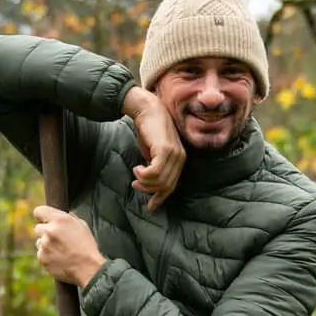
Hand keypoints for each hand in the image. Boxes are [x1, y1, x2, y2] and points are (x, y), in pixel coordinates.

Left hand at [32, 206, 104, 286]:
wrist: (89, 268)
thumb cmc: (87, 247)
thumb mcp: (82, 226)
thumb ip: (69, 218)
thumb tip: (63, 215)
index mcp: (59, 220)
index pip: (39, 211)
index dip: (42, 216)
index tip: (45, 221)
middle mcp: (49, 231)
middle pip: (38, 228)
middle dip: (46, 232)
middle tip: (57, 239)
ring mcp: (44, 245)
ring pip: (39, 242)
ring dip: (46, 245)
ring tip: (60, 251)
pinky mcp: (42, 258)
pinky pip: (40, 254)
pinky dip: (47, 256)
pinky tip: (59, 259)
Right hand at [123, 85, 184, 210]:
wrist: (147, 108)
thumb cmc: (149, 129)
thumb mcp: (153, 152)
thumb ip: (155, 167)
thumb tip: (149, 183)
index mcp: (180, 160)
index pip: (172, 185)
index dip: (160, 197)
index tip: (150, 206)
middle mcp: (180, 158)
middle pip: (166, 186)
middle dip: (148, 189)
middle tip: (135, 184)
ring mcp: (174, 154)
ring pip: (160, 181)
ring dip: (144, 181)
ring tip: (136, 173)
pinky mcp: (165, 149)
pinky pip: (155, 172)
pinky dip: (144, 175)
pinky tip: (138, 168)